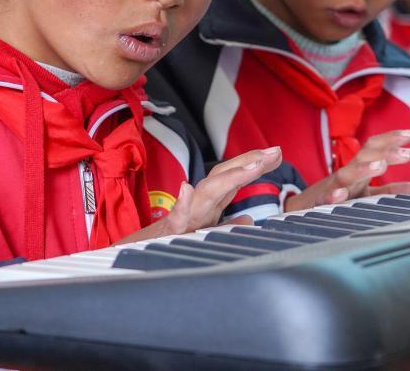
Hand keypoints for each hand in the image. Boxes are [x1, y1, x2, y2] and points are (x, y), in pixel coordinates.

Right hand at [117, 146, 282, 242]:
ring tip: (250, 168)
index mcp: (207, 206)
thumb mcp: (201, 234)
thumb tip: (250, 221)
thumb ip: (225, 226)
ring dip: (227, 178)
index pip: (233, 179)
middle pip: (224, 177)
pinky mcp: (168, 231)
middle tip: (273, 153)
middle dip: (248, 163)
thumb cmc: (169, 242)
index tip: (276, 154)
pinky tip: (186, 190)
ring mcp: (184, 217)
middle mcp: (198, 206)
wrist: (133, 256)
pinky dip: (181, 204)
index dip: (254, 165)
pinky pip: (175, 219)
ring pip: (206, 193)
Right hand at [283, 130, 409, 211]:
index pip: (373, 147)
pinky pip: (326, 199)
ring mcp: (332, 187)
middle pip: (363, 156)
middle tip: (408, 153)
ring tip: (380, 166)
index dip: (391, 139)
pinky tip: (342, 195)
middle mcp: (346, 174)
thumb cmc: (336, 197)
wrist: (298, 210)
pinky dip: (333, 196)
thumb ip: (389, 189)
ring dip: (363, 169)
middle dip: (385, 152)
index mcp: (357, 168)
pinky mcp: (319, 203)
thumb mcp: (365, 193)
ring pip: (347, 175)